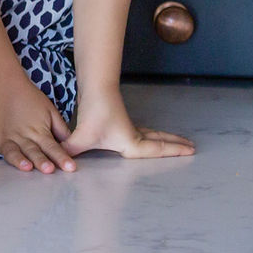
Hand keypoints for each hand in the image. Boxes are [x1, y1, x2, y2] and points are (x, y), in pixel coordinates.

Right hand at [0, 74, 74, 172]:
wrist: (3, 80)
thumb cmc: (28, 96)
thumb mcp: (50, 110)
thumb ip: (60, 129)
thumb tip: (71, 144)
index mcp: (38, 132)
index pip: (52, 147)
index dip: (61, 157)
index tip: (71, 167)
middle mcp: (22, 138)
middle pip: (33, 152)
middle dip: (41, 160)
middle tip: (48, 169)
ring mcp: (4, 137)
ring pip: (12, 152)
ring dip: (18, 159)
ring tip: (24, 166)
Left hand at [62, 96, 196, 159]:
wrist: (95, 88)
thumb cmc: (94, 113)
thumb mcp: (82, 137)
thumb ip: (71, 151)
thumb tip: (60, 164)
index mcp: (131, 143)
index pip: (157, 150)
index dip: (174, 151)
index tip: (191, 151)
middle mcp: (134, 135)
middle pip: (160, 141)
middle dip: (175, 145)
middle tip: (192, 146)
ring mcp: (128, 126)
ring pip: (152, 134)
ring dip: (165, 138)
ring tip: (178, 141)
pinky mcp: (120, 119)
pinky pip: (143, 130)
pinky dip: (152, 134)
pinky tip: (148, 135)